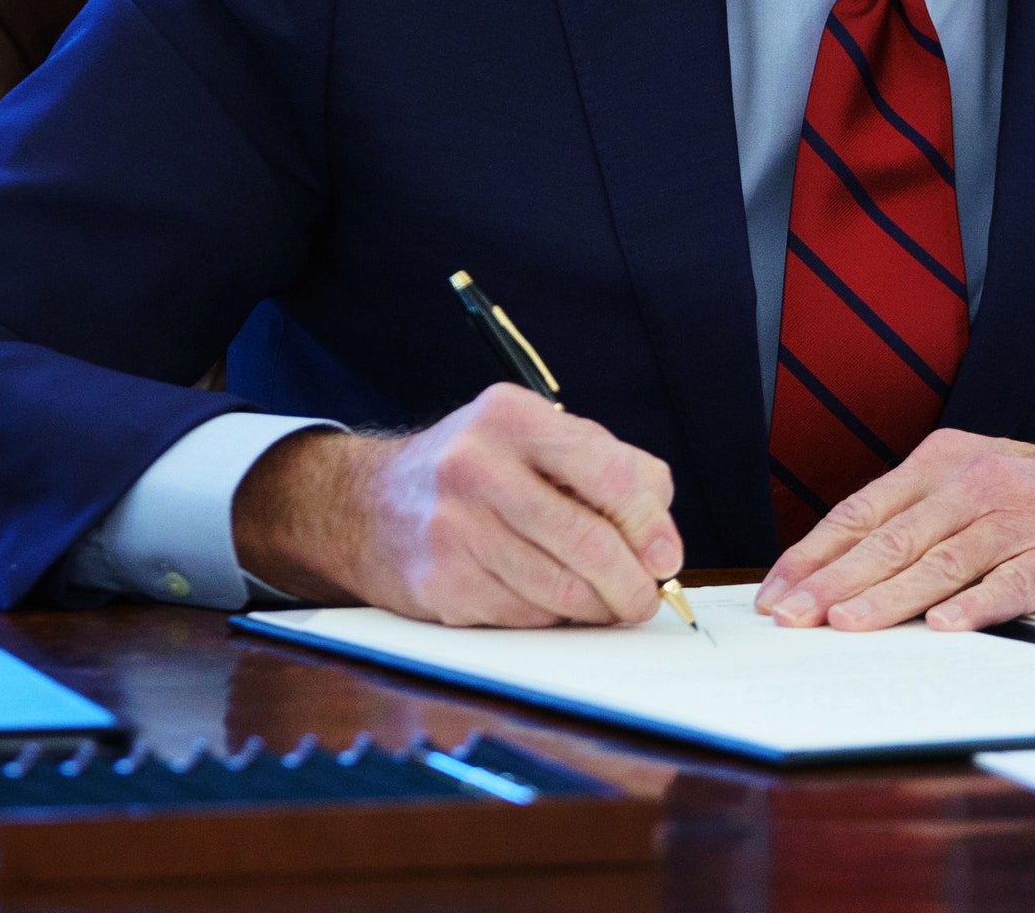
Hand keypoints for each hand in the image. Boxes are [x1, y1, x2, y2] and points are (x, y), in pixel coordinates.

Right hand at [232, 383, 682, 626]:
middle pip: (588, 540)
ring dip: (597, 608)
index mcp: (512, 417)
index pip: (606, 470)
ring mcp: (454, 527)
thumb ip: (610, 469)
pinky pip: (525, 616)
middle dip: (631, 582)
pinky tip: (547, 601)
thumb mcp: (535, 439)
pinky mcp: (441, 583)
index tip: (665, 556)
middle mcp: (478, 465)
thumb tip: (662, 540)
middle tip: (644, 598)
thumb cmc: (478, 472)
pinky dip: (551, 618)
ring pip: (560, 589)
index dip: (648, 522)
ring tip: (604, 603)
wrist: (369, 506)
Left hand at [753, 429, 1034, 631]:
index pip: (861, 510)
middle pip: (892, 536)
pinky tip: (944, 626)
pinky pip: (1013, 581)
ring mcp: (1022, 512)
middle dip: (833, 580)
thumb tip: (842, 570)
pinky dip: (976, 604)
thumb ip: (920, 518)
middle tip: (791, 617)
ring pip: (941, 559)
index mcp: (944, 460)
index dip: (813, 553)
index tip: (774, 591)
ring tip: (847, 625)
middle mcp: (976, 479)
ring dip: (889, 597)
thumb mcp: (979, 487)